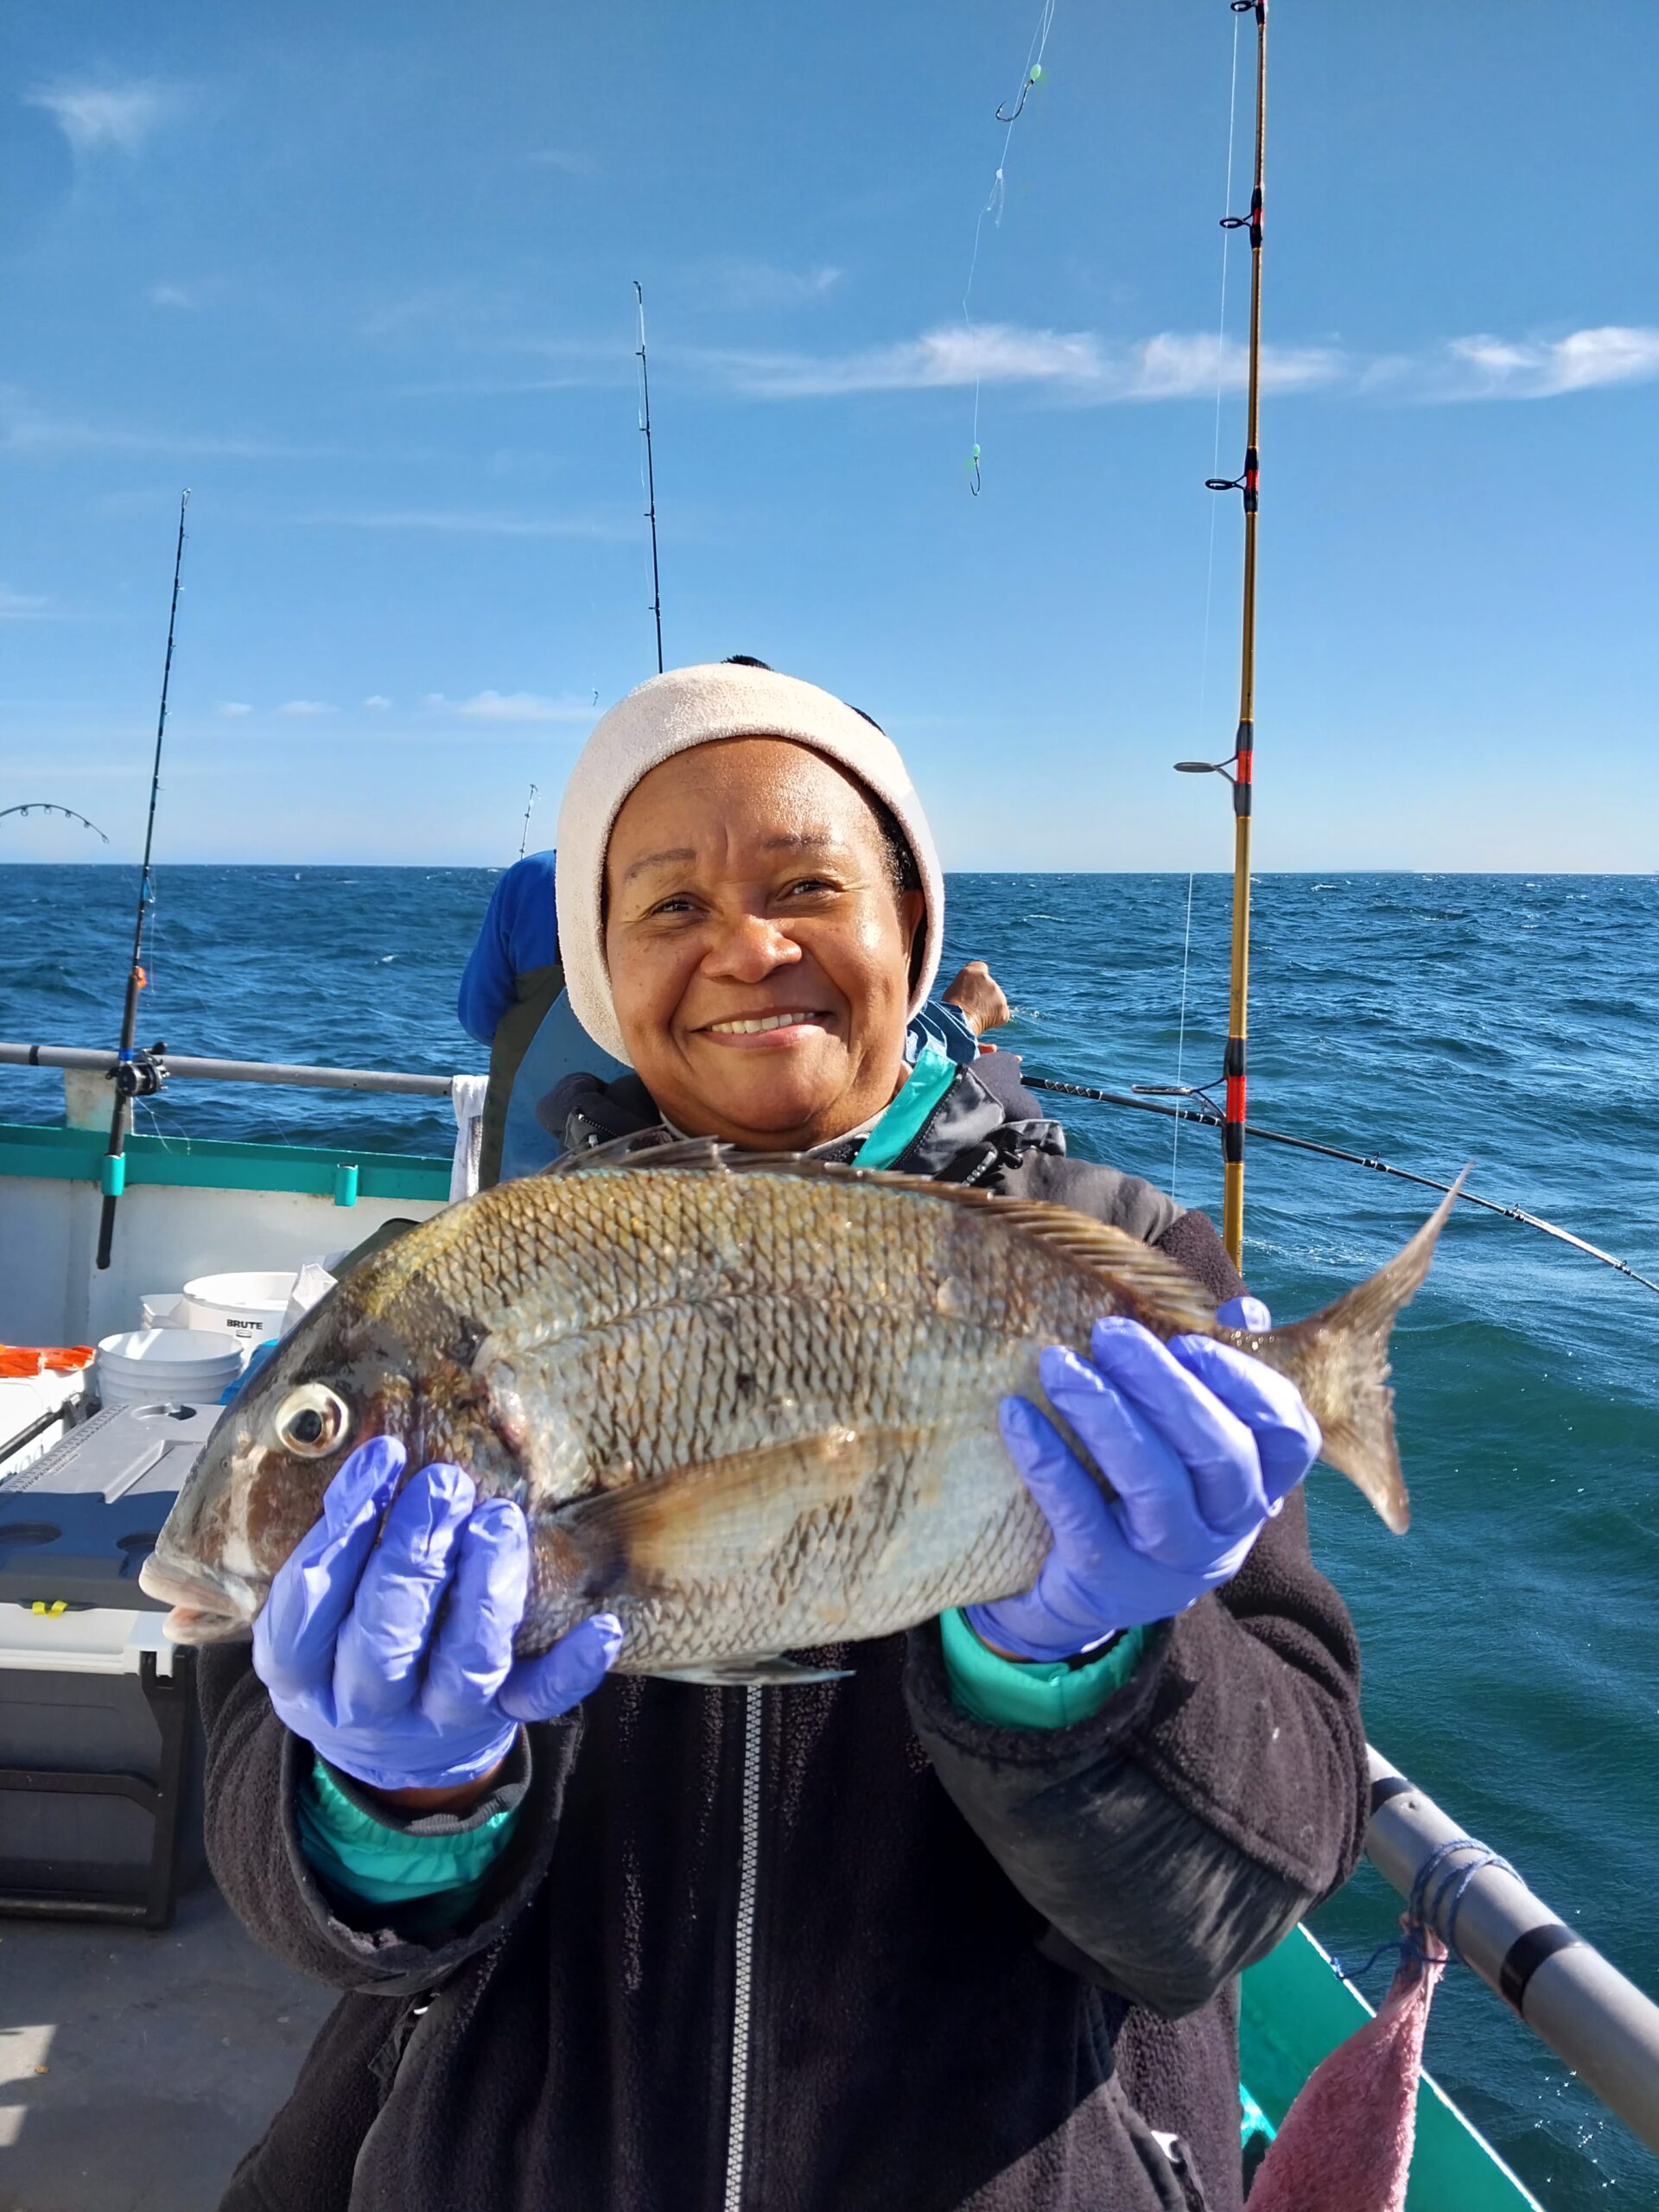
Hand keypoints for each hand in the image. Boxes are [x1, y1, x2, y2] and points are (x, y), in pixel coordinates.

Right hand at [253, 1436, 621, 1793]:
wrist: (390, 1753)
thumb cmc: (351, 1648)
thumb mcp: (322, 1609)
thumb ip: (342, 1543)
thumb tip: (380, 1453)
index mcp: (302, 1669)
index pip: (312, 1596)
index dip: (346, 1522)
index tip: (383, 1455)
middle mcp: (364, 1703)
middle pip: (385, 1634)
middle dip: (416, 1553)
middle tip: (446, 1484)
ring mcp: (434, 1718)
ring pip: (464, 1663)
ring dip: (484, 1590)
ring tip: (500, 1520)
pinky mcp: (497, 1723)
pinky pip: (538, 1700)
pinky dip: (572, 1667)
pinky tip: (602, 1626)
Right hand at [941, 960, 1010, 1037]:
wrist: (959, 1020)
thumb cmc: (950, 1008)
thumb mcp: (953, 989)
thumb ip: (966, 985)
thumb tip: (971, 992)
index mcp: (972, 971)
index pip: (980, 968)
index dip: (977, 981)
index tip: (972, 990)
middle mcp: (988, 979)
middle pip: (989, 987)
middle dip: (983, 996)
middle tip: (972, 1007)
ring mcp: (998, 993)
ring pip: (996, 1001)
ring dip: (989, 1007)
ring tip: (975, 1016)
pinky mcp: (1003, 1008)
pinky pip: (1001, 1014)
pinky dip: (995, 1019)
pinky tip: (984, 1022)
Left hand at [965, 1296, 1318, 1661]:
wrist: (1079, 1592)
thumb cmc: (1139, 1492)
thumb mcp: (1185, 1443)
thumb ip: (1214, 1377)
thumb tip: (1245, 1310)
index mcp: (1257, 1484)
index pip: (1290, 1436)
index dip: (1248, 1385)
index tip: (1189, 1343)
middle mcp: (1227, 1528)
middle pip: (1221, 1453)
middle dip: (1165, 1386)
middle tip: (1109, 1332)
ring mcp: (1171, 1560)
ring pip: (1154, 1486)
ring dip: (1105, 1416)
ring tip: (1057, 1363)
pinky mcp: (1108, 1578)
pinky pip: (1081, 1516)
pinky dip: (1049, 1461)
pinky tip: (1017, 1415)